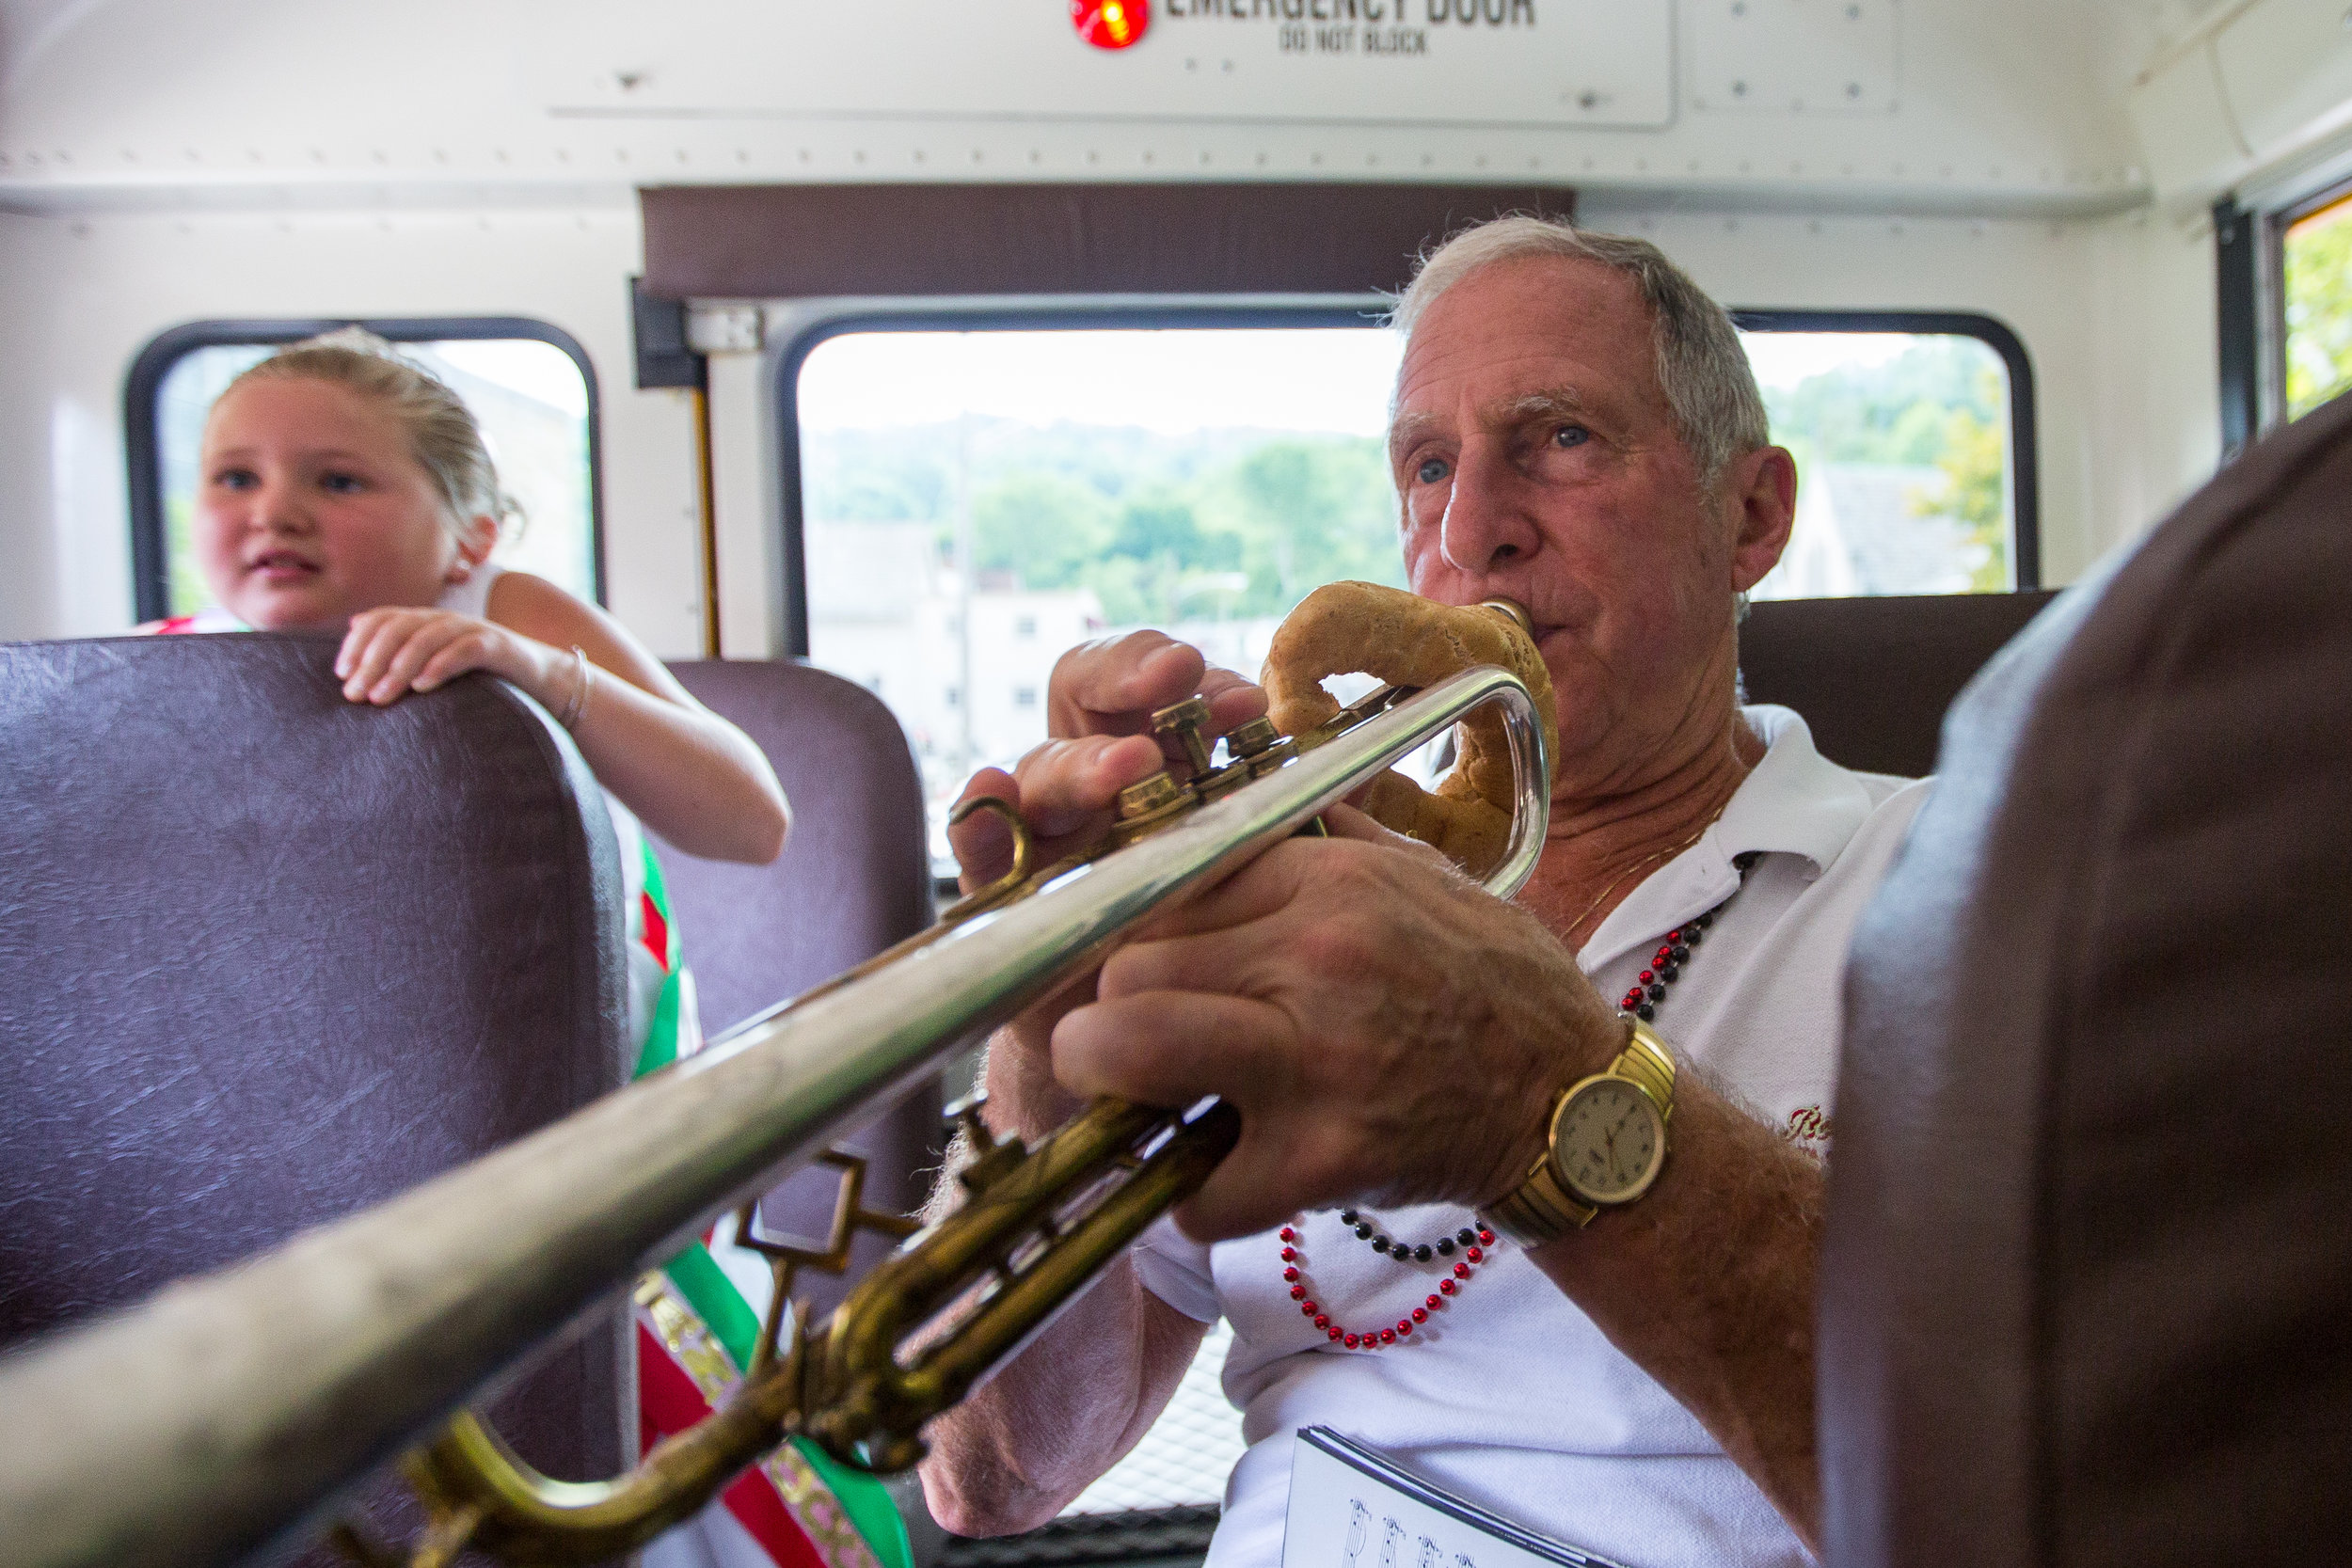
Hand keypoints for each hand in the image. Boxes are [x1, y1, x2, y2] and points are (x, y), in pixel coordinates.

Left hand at [334, 607, 552, 707]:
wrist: (543, 679)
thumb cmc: (483, 676)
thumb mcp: (436, 661)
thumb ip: (400, 647)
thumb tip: (354, 626)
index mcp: (427, 621)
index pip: (382, 619)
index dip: (358, 644)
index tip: (342, 674)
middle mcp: (446, 619)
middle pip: (399, 629)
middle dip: (372, 661)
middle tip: (355, 694)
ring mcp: (473, 629)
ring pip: (427, 638)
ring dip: (399, 667)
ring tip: (381, 697)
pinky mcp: (497, 646)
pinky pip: (465, 649)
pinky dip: (441, 666)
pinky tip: (422, 686)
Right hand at [947, 632, 1266, 1137]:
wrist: (1167, 1057)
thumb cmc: (1223, 949)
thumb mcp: (1263, 873)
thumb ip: (1292, 815)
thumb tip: (1366, 764)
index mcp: (1154, 760)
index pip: (1142, 679)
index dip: (1169, 664)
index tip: (1230, 691)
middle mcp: (1093, 786)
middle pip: (1086, 704)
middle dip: (1126, 678)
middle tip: (1178, 681)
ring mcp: (1046, 838)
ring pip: (1042, 770)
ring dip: (1082, 758)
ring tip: (1127, 766)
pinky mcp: (1005, 899)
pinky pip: (981, 849)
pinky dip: (980, 818)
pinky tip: (988, 797)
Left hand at [1048, 812, 1628, 1239]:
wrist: (1574, 1095)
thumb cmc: (1491, 983)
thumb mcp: (1417, 876)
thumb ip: (1320, 841)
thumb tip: (1226, 808)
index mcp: (1329, 883)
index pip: (1164, 886)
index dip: (1127, 935)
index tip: (1124, 971)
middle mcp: (1316, 958)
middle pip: (1127, 967)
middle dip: (1105, 1012)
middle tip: (1117, 1044)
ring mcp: (1317, 1059)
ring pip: (1131, 1051)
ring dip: (1111, 1089)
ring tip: (1132, 1104)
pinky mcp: (1328, 1157)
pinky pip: (1201, 1186)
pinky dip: (1195, 1198)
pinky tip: (1218, 1180)